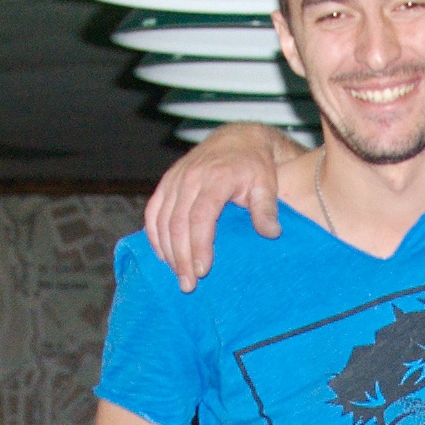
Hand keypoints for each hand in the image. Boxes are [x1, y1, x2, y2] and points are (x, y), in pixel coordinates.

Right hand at [144, 124, 288, 291]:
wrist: (238, 139)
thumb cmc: (254, 165)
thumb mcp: (267, 184)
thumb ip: (267, 208)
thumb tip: (271, 233)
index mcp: (216, 178)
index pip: (201, 217)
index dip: (199, 246)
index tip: (203, 271)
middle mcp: (191, 177)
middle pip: (178, 223)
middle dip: (181, 257)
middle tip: (188, 285)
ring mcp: (176, 179)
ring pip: (162, 219)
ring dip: (167, 251)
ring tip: (178, 275)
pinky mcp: (167, 182)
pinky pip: (153, 211)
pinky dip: (154, 235)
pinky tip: (163, 255)